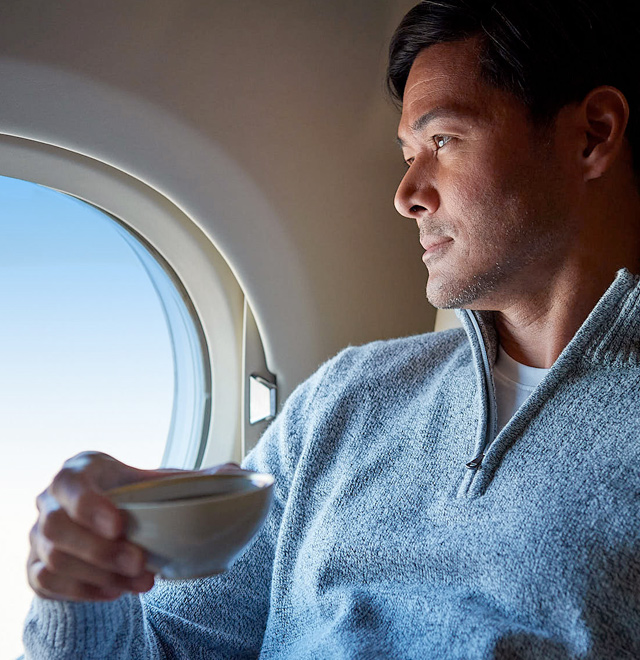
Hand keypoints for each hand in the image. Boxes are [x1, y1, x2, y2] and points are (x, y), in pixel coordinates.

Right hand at [27, 451, 242, 601]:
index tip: (120, 525)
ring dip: (99, 575)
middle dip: (102, 551)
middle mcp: (51, 501)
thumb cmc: (131, 497)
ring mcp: (39, 535)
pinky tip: (116, 591)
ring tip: (141, 580)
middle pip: (59, 529)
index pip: (69, 482)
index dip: (89, 504)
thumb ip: (197, 478)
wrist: (104, 523)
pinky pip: (48, 583)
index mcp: (80, 471)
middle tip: (141, 564)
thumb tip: (238, 471)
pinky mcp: (36, 565)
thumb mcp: (160, 484)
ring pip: (54, 560)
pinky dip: (83, 591)